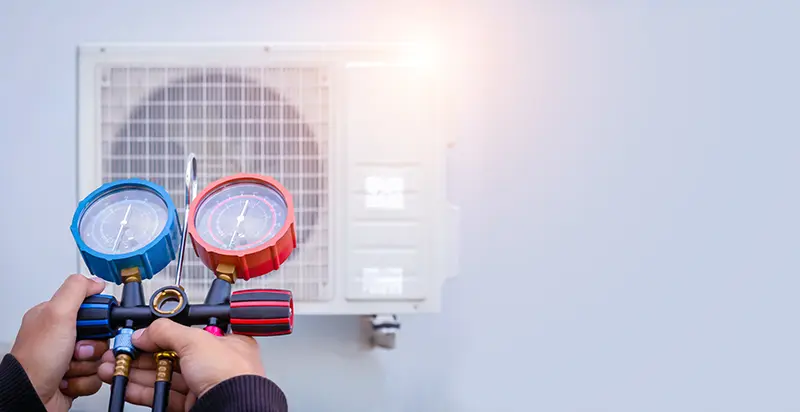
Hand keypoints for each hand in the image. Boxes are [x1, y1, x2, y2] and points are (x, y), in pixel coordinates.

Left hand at [11, 274, 108, 410]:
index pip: (92, 309)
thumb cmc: (36, 360)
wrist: (30, 397)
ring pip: (100, 357)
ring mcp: (68, 358)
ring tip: (69, 368)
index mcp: (55, 318)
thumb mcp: (57, 315)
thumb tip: (96, 281)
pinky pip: (96, 375)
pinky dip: (85, 380)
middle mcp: (61, 337)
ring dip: (89, 365)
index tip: (93, 326)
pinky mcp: (74, 377)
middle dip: (94, 347)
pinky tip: (69, 379)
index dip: (99, 319)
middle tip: (78, 350)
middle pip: (101, 336)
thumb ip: (76, 290)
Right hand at [98, 318, 264, 411]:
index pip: (187, 333)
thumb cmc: (232, 377)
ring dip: (136, 372)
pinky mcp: (192, 405)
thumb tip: (145, 331)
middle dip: (141, 354)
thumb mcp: (196, 341)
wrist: (233, 410)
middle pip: (171, 355)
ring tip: (113, 368)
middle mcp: (216, 363)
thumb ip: (167, 332)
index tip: (138, 335)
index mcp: (226, 342)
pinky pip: (163, 395)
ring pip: (164, 376)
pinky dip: (142, 391)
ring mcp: (203, 385)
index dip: (161, 333)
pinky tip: (126, 386)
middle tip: (119, 352)